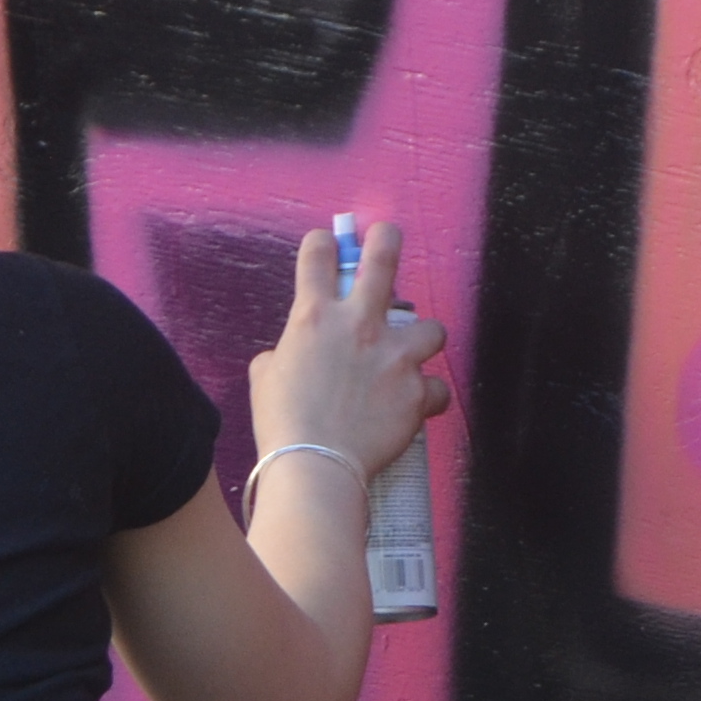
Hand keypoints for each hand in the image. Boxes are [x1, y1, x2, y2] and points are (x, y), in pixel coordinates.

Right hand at [251, 220, 453, 481]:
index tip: (327, 246)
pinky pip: (437, 389)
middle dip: (386, 239)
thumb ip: (278, 358)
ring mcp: (394, 356)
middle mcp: (358, 326)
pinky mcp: (416, 391)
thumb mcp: (264, 380)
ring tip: (413, 357)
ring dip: (424, 342)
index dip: (323, 245)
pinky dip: (428, 399)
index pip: (317, 256)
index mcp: (313, 318)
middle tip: (387, 235)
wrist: (315, 466)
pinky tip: (417, 408)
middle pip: (383, 259)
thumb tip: (282, 359)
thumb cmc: (283, 425)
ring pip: (433, 329)